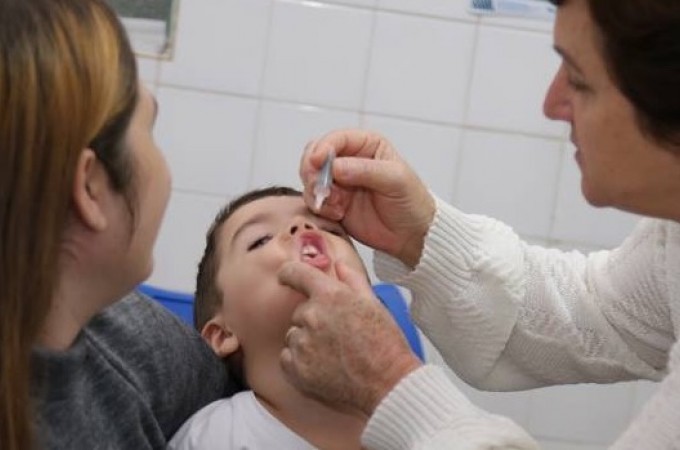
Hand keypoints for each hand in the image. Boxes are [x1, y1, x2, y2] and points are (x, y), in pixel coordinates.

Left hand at [278, 260, 421, 416]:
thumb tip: (339, 265)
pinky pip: (287, 357)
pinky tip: (323, 366)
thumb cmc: (385, 345)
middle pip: (300, 311)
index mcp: (330, 295)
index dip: (289, 273)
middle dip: (314, 319)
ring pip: (294, 335)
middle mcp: (312, 316)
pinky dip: (299, 361)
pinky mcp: (297, 369)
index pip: (296, 273)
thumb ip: (352, 280)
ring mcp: (303, 344)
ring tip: (334, 353)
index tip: (286, 276)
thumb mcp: (374, 303)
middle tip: (338, 334)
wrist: (388, 383)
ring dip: (307, 341)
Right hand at [300, 129, 435, 267]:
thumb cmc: (411, 202)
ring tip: (335, 205)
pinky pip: (314, 200)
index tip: (316, 161)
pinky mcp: (333, 204)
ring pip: (310, 179)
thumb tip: (335, 166)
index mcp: (366, 145)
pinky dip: (319, 207)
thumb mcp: (395, 179)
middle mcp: (348, 161)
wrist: (412, 235)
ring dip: (315, 191)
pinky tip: (337, 214)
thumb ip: (365, 170)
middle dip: (312, 170)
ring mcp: (339, 183)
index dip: (322, 148)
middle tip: (319, 186)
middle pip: (314, 156)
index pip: (336, 139)